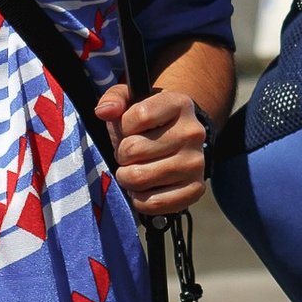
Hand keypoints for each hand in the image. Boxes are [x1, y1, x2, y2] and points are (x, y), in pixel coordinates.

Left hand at [96, 81, 207, 216]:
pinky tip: (143, 188)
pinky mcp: (196, 189)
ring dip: (127, 177)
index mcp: (180, 104)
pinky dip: (139, 199)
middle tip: (130, 153)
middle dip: (122, 154)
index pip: (140, 115)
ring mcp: (196, 163)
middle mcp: (193, 133)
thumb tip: (104, 111)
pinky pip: (153, 203)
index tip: (129, 128)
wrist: (179, 138)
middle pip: (134, 149)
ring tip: (134, 169)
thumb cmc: (148, 119)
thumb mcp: (131, 99)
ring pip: (140, 178)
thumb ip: (114, 99)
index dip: (123, 126)